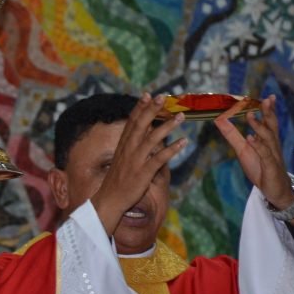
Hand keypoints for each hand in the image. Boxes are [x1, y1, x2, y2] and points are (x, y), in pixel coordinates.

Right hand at [91, 93, 186, 233]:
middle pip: (141, 125)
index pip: (131, 122)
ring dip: (167, 126)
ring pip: (152, 139)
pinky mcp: (143, 173)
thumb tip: (149, 134)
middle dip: (152, 110)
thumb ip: (134, 146)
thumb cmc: (118, 180)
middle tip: (163, 97)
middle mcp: (129, 149)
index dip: (139, 107)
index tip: (147, 94)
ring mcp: (136, 161)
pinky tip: (183, 142)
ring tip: (181, 116)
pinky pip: (159, 159)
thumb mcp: (123, 159)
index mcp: (123, 145)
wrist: (110, 199)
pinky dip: (172, 150)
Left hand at [214, 94, 293, 208]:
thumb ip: (232, 135)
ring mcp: (272, 155)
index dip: (268, 110)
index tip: (267, 97)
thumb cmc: (261, 168)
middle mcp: (272, 145)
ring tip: (250, 116)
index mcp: (267, 140)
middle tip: (266, 99)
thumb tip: (219, 120)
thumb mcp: (243, 150)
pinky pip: (265, 154)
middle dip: (268, 112)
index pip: (268, 122)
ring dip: (259, 126)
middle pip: (271, 126)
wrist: (275, 190)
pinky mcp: (270, 166)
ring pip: (268, 138)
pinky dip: (258, 146)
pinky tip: (251, 138)